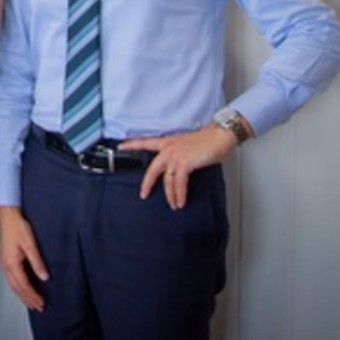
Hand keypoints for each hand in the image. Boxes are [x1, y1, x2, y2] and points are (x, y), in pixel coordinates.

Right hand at [0, 206, 48, 311]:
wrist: (7, 217)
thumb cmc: (18, 227)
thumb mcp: (31, 244)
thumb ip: (37, 262)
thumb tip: (44, 277)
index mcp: (12, 263)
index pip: (24, 285)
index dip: (33, 295)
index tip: (41, 303)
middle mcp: (6, 266)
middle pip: (17, 288)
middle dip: (27, 299)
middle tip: (38, 307)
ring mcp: (4, 264)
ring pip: (13, 285)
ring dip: (22, 295)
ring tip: (31, 303)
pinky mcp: (6, 260)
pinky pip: (12, 279)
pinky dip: (18, 287)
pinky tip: (23, 288)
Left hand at [119, 125, 237, 209]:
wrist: (219, 136)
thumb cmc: (208, 141)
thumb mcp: (188, 146)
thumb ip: (180, 156)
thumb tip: (179, 169)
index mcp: (168, 142)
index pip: (146, 142)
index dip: (132, 144)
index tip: (120, 146)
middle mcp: (169, 148)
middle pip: (152, 169)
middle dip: (147, 184)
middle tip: (144, 194)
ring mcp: (176, 155)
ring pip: (167, 179)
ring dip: (170, 194)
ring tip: (174, 204)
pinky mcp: (185, 162)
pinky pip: (178, 182)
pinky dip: (179, 193)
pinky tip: (180, 201)